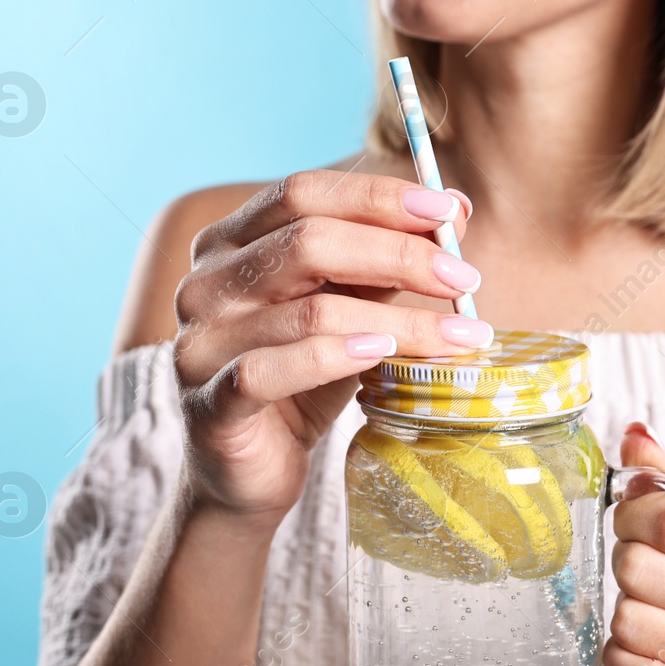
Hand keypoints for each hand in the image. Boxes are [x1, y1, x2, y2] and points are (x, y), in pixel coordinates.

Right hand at [172, 169, 491, 522]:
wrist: (250, 472)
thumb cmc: (303, 378)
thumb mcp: (349, 307)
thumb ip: (388, 258)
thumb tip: (458, 209)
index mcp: (230, 242)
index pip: (303, 193)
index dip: (378, 197)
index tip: (450, 213)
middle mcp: (205, 283)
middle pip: (308, 241)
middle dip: (399, 254)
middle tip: (465, 279)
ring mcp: (199, 344)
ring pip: (310, 312)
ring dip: (399, 320)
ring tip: (460, 334)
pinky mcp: (209, 406)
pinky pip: (271, 371)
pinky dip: (335, 358)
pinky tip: (384, 354)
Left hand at [604, 423, 664, 665]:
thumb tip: (632, 437)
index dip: (634, 514)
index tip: (636, 521)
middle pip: (640, 568)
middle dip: (628, 563)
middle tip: (647, 570)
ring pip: (630, 622)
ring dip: (625, 614)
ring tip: (653, 611)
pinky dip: (623, 662)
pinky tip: (644, 651)